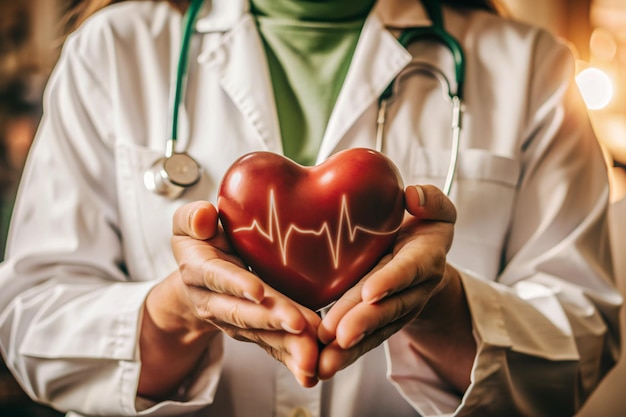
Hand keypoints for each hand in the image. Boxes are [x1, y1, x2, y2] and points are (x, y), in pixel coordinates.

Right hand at [143, 201, 321, 392]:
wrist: (197, 281)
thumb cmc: (201, 243)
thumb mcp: (189, 224)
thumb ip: (193, 218)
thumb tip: (205, 216)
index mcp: (199, 271)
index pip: (219, 278)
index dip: (237, 285)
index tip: (259, 292)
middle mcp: (213, 303)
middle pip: (243, 313)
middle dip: (271, 320)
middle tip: (300, 325)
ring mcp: (233, 322)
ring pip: (261, 335)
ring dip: (287, 345)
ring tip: (312, 354)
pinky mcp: (253, 333)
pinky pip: (272, 347)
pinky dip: (291, 359)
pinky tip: (311, 370)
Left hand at [316, 185, 457, 379]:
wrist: (422, 256)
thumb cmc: (423, 226)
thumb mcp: (436, 209)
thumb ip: (431, 200)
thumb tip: (413, 197)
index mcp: (425, 257)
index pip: (409, 268)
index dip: (392, 280)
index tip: (370, 292)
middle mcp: (413, 289)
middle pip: (388, 307)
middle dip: (364, 322)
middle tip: (339, 336)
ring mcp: (397, 309)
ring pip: (374, 329)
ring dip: (350, 347)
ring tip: (325, 361)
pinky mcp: (380, 322)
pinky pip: (363, 339)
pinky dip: (343, 353)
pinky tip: (321, 365)